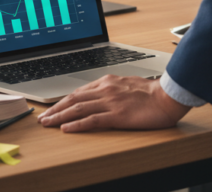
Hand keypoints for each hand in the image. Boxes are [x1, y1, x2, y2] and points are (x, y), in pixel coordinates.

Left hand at [38, 75, 190, 132]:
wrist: (168, 96)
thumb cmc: (152, 93)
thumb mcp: (128, 85)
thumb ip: (113, 90)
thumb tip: (102, 96)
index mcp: (108, 82)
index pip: (79, 92)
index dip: (63, 101)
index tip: (53, 108)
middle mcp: (106, 90)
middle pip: (74, 100)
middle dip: (55, 108)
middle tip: (43, 118)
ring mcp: (110, 102)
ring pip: (78, 109)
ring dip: (60, 116)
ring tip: (48, 123)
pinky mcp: (117, 115)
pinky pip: (92, 120)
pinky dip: (76, 125)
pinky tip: (66, 129)